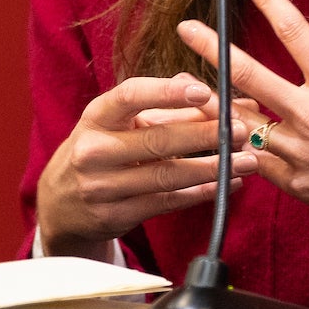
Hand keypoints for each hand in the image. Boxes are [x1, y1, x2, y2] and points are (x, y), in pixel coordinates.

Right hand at [34, 75, 257, 254]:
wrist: (60, 203)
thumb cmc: (101, 150)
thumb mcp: (121, 123)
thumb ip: (169, 106)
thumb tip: (219, 93)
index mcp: (97, 117)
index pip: (130, 97)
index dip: (167, 93)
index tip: (203, 92)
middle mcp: (94, 150)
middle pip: (157, 140)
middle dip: (204, 134)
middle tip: (241, 130)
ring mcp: (103, 187)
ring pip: (168, 176)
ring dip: (214, 168)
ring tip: (248, 160)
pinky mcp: (117, 216)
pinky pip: (168, 202)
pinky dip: (203, 193)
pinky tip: (230, 183)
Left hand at [177, 0, 308, 275]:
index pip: (296, 34)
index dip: (272, 3)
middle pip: (248, 75)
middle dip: (214, 48)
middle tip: (186, 28)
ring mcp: (298, 152)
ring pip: (241, 122)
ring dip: (212, 103)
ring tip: (184, 88)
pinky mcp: (295, 183)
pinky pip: (254, 162)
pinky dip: (233, 149)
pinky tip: (215, 139)